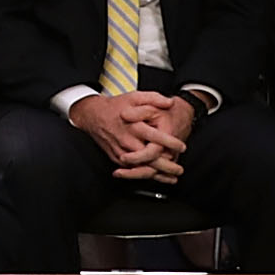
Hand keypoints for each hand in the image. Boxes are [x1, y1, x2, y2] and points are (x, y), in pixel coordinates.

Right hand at [68, 91, 188, 182]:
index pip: (155, 138)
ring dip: (158, 175)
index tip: (182, 146)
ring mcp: (121, 152)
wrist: (92, 115)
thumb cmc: (115, 107)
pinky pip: (132, 170)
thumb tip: (169, 103)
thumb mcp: (134, 96)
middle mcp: (127, 141)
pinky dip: (145, 175)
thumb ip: (153, 98)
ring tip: (172, 177)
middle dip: (166, 166)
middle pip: (149, 158)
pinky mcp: (116, 158)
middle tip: (179, 169)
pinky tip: (157, 177)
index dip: (170, 143)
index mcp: (134, 126)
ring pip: (141, 168)